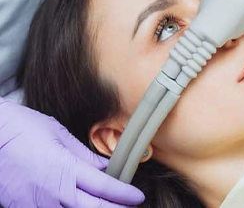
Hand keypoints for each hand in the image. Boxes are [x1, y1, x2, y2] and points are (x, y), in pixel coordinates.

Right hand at [0, 98, 144, 207]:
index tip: (137, 197)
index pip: (104, 187)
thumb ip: (83, 155)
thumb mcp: (58, 134)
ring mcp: (37, 205)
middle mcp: (53, 192)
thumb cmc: (22, 128)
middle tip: (130, 207)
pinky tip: (79, 206)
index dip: (124, 194)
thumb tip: (105, 165)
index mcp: (65, 169)